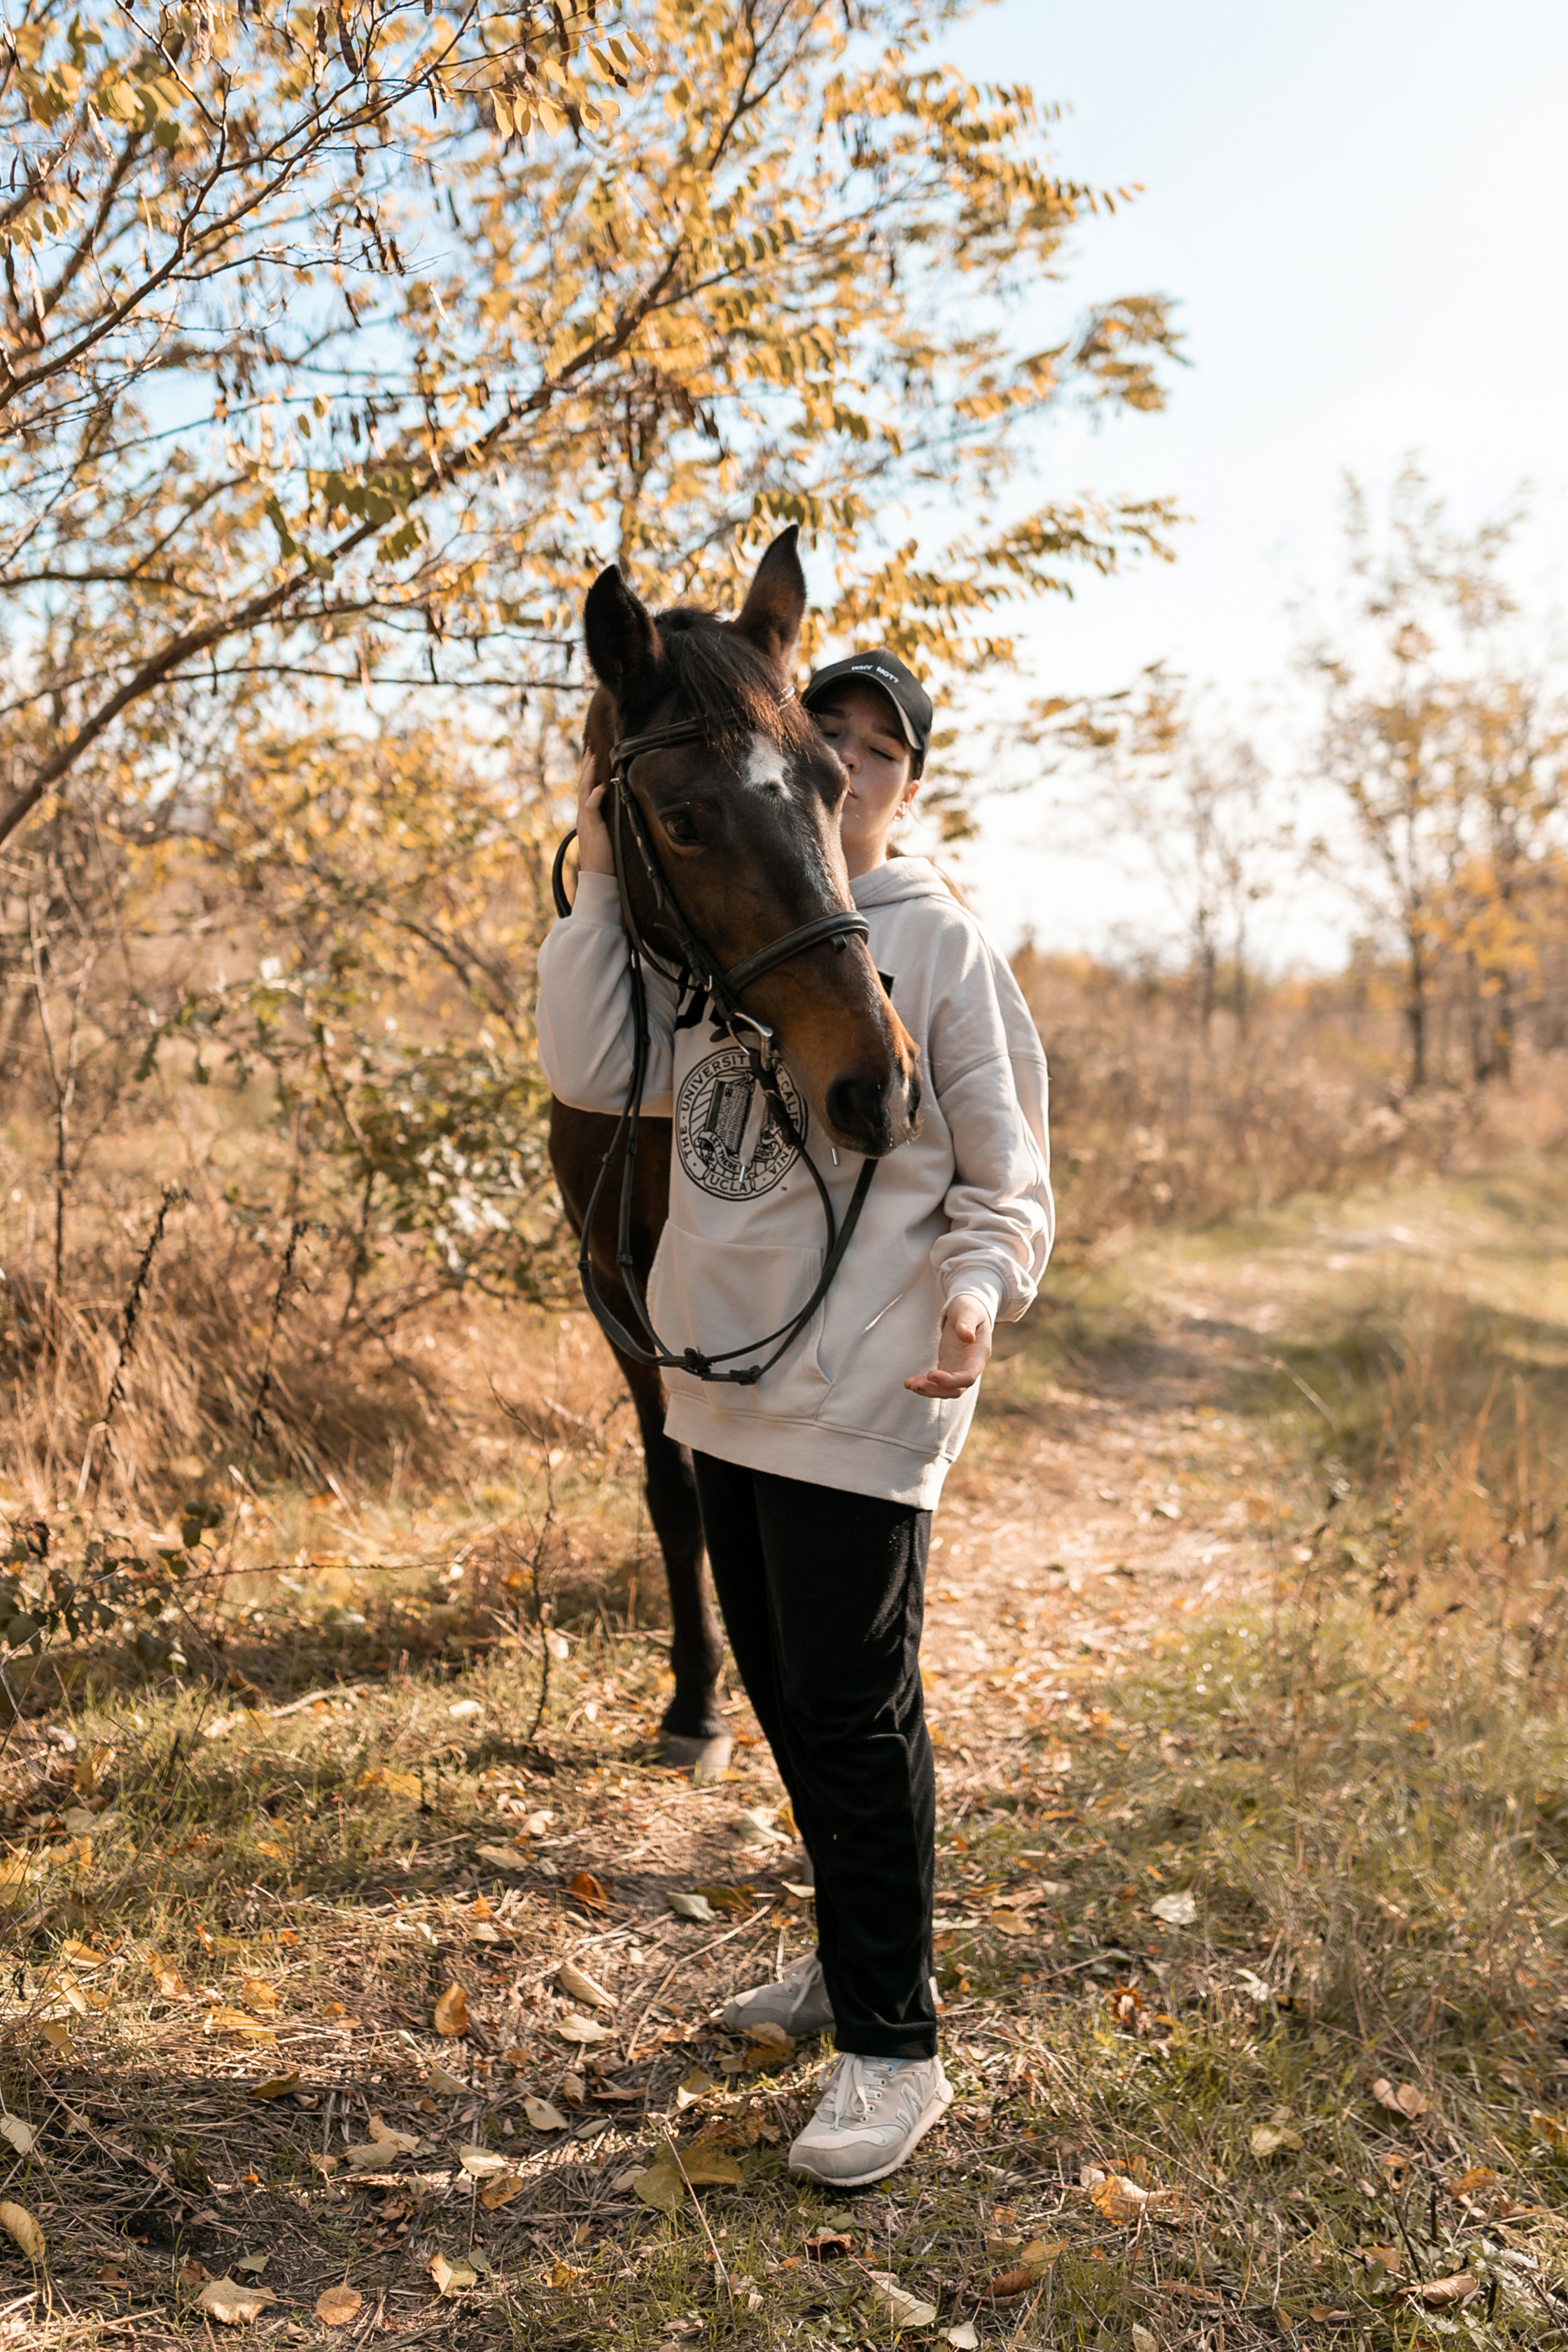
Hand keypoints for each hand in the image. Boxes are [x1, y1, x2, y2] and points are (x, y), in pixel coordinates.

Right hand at [576, 745, 614, 875]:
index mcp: (586, 815)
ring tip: (592, 757)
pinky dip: (595, 796)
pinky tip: (600, 786)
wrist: (597, 874)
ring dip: (589, 774)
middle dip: (586, 766)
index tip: (592, 756)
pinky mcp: (591, 827)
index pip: (586, 788)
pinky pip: (590, 807)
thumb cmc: (605, 856)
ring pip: (584, 791)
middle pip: (583, 785)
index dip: (589, 772)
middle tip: (589, 747)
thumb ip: (608, 818)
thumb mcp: (607, 832)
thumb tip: (617, 805)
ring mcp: (585, 820)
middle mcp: (583, 815)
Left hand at [905, 1294, 992, 1398]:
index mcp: (979, 1354)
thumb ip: (967, 1323)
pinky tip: (910, 1382)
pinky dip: (924, 1383)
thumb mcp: (969, 1311)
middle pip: (956, 1389)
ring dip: (927, 1389)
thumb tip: (967, 1337)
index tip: (931, 1374)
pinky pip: (937, 1382)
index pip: (968, 1377)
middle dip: (935, 1390)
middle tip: (915, 1385)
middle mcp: (971, 1366)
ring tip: (909, 1384)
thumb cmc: (970, 1308)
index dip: (951, 1381)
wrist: (968, 1309)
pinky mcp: (948, 1366)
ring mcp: (959, 1368)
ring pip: (945, 1389)